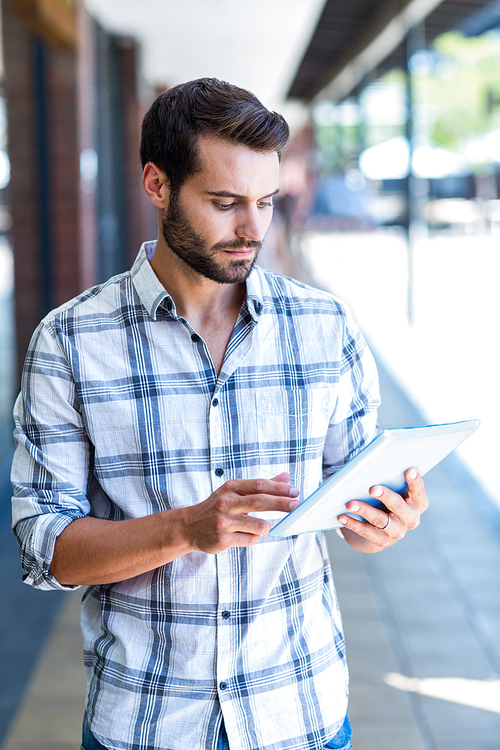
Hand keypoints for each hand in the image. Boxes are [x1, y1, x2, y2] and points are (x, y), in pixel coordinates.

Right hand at [178, 472, 299, 553]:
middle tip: (297, 506)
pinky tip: (247, 535)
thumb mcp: (235, 491)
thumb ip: (261, 486)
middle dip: (282, 504)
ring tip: (263, 527)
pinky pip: (250, 540)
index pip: (259, 485)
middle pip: (260, 502)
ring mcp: (223, 522)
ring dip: (266, 527)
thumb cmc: (217, 507)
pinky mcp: (222, 540)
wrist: (189, 526)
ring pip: (258, 526)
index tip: (295, 491)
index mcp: (231, 488)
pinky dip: (254, 538)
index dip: (279, 488)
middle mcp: (226, 503)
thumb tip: (286, 476)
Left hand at [336, 468, 428, 552]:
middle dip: (386, 496)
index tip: (409, 470)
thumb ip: (391, 481)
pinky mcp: (381, 541)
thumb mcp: (395, 491)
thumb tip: (371, 468)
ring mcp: (397, 532)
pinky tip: (342, 516)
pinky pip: (366, 532)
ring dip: (364, 510)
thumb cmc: (387, 501)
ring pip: (380, 520)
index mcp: (417, 503)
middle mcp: (410, 519)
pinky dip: (353, 523)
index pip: (418, 492)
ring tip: (350, 504)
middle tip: (372, 488)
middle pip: (398, 506)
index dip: (415, 482)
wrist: (382, 529)